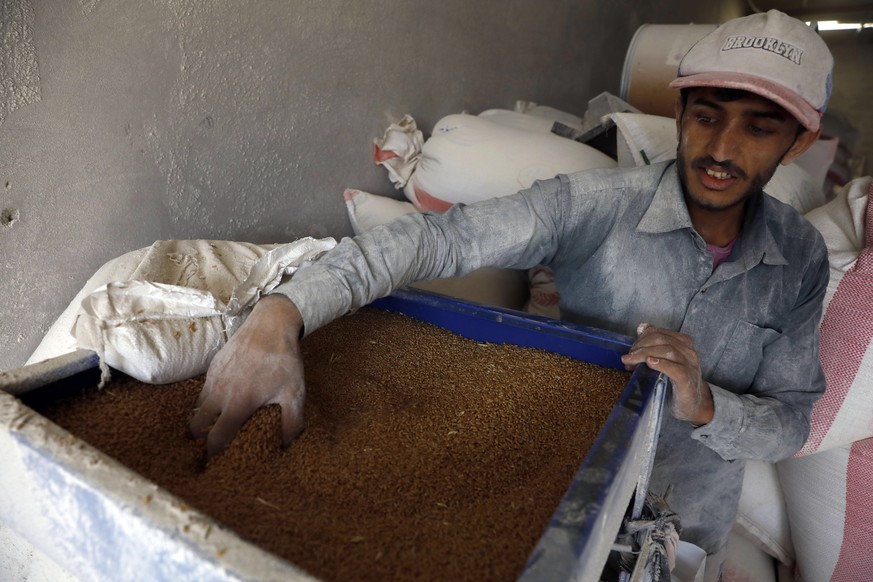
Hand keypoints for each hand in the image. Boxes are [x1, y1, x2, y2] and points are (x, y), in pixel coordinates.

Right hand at [190, 294, 306, 459]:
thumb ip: (292, 422)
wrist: (270, 324)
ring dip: (203, 418)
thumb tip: (286, 443)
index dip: (214, 453)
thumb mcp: (294, 393)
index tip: (216, 461)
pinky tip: (223, 400)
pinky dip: (208, 399)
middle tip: (210, 443)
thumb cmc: (283, 360)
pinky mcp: (212, 366)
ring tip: (216, 423)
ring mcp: (212, 378)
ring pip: (197, 407)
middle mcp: (219, 393)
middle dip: (200, 438)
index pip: (215, 439)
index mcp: (237, 404)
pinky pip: (203, 389)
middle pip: (196, 425)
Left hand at [620, 323, 713, 425]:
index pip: (657, 332)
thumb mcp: (665, 359)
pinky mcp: (688, 380)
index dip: (640, 339)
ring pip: (667, 351)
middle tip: (627, 359)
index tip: (630, 351)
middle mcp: (688, 351)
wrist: (692, 404)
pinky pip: (676, 369)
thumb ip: (654, 344)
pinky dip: (661, 364)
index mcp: (682, 342)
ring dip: (644, 355)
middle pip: (660, 339)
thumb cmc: (675, 381)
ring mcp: (690, 365)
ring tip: (631, 363)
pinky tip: (650, 363)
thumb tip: (641, 327)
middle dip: (640, 347)